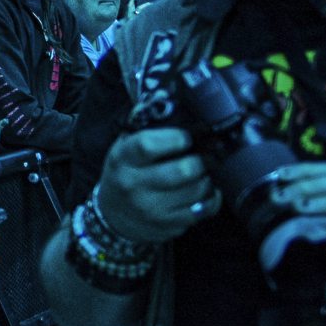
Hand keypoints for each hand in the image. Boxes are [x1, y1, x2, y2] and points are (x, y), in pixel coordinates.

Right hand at [93, 127, 216, 244]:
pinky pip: (203, 210)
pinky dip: (212, 198)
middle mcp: (134, 185)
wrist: (113, 217)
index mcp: (122, 160)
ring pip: (197, 190)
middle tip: (204, 156)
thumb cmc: (124, 174)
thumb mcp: (122, 149)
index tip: (187, 136)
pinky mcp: (168, 226)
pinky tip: (207, 191)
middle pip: (182, 170)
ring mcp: (152, 209)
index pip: (148, 145)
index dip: (175, 138)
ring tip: (206, 172)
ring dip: (208, 178)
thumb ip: (141, 128)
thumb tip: (163, 98)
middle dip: (200, 160)